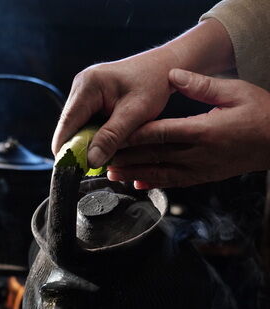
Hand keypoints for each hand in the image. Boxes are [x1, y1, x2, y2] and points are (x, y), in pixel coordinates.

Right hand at [51, 48, 176, 167]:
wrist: (164, 66)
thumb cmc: (153, 84)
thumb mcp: (135, 114)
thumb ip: (111, 137)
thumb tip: (90, 161)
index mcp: (88, 85)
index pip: (67, 124)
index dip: (65, 150)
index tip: (71, 173)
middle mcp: (80, 85)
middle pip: (68, 127)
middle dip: (76, 149)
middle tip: (90, 170)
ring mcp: (84, 91)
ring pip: (76, 127)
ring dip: (85, 144)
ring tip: (100, 159)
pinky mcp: (90, 98)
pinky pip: (85, 123)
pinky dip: (93, 137)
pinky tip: (104, 146)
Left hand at [107, 69, 269, 188]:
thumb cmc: (260, 113)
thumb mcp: (235, 91)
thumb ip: (201, 85)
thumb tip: (173, 76)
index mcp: (204, 131)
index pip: (161, 134)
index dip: (135, 136)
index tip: (113, 136)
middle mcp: (199, 155)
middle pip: (155, 157)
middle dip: (127, 158)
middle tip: (103, 158)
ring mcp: (201, 169)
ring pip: (161, 174)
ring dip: (135, 175)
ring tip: (112, 174)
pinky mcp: (204, 177)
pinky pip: (175, 183)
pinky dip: (155, 184)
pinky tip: (139, 185)